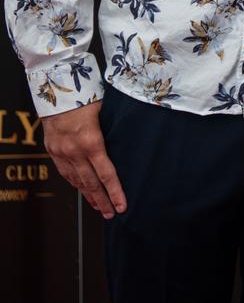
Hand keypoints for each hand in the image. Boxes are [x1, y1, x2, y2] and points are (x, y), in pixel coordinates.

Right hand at [42, 101, 126, 218]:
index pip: (106, 174)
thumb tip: (133, 140)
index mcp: (91, 141)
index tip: (122, 206)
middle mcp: (74, 150)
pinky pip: (64, 172)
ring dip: (88, 196)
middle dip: (103, 201)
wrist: (55, 88)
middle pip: (91, 183)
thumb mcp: (106, 110)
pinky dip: (75, 183)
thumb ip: (116, 128)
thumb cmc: (85, 94)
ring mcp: (61, 152)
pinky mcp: (52, 150)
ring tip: (99, 207)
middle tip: (112, 214)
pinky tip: (82, 189)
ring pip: (76, 181)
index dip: (115, 192)